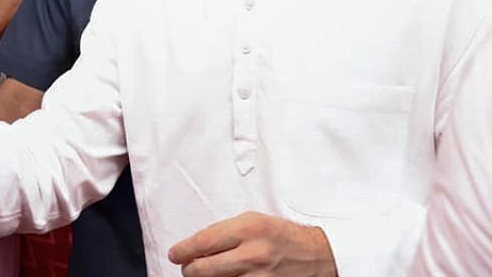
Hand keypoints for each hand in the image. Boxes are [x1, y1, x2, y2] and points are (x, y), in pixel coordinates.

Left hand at [168, 212, 336, 276]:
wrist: (315, 254)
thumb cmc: (280, 235)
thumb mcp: (251, 220)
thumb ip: (222, 231)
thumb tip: (194, 246)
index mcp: (248, 229)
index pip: (203, 242)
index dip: (183, 250)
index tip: (175, 254)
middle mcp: (253, 254)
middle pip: (203, 269)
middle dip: (189, 270)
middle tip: (188, 267)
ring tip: (205, 273)